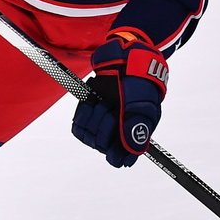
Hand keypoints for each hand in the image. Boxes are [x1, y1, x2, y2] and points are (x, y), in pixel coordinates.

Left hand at [72, 31, 168, 166]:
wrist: (123, 60)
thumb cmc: (137, 83)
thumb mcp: (141, 105)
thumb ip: (136, 129)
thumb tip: (131, 151)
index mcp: (135, 135)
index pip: (120, 159)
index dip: (115, 152)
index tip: (114, 137)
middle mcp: (117, 133)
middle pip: (101, 146)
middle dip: (105, 124)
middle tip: (112, 107)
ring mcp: (102, 124)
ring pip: (89, 136)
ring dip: (94, 116)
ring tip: (104, 101)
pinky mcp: (89, 115)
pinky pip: (78, 126)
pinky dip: (83, 112)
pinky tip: (92, 101)